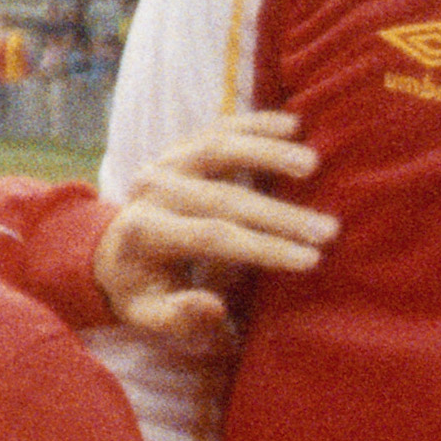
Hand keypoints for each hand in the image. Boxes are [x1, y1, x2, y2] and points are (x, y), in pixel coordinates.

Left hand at [97, 110, 333, 352]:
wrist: (112, 248)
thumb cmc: (140, 287)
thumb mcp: (146, 314)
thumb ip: (177, 317)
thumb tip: (214, 308)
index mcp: (145, 232)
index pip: (212, 236)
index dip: (262, 247)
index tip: (309, 259)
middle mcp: (151, 190)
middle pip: (222, 197)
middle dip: (280, 214)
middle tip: (328, 229)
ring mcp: (165, 162)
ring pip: (218, 148)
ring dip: (268, 152)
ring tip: (312, 163)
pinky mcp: (180, 146)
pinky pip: (219, 128)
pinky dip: (255, 123)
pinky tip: (292, 124)